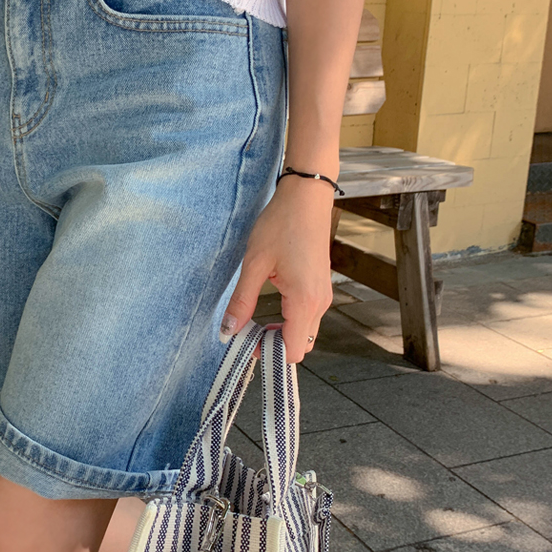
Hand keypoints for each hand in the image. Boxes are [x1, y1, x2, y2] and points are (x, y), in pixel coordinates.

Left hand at [219, 176, 335, 363]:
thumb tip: (228, 331)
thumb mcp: (255, 263)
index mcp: (304, 301)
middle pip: (301, 346)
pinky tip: (271, 306)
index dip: (269, 354)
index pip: (293, 351)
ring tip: (256, 319)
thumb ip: (242, 301)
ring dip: (282, 333)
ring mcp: (323, 295)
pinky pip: (308, 317)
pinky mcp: (320, 286)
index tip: (246, 343)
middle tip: (248, 331)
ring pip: (305, 332)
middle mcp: (320, 303)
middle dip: (274, 346)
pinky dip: (290, 321)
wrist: (306, 197)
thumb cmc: (282, 224)